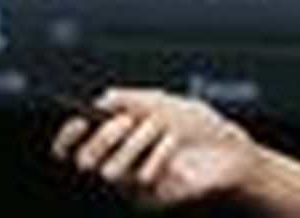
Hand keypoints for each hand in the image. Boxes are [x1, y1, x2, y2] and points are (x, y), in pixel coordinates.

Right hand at [49, 87, 299, 213]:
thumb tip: (101, 99)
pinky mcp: (151, 201)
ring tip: (160, 130)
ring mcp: (134, 186)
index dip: (68, 137)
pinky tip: (175, 145)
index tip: (77, 121)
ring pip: (111, 172)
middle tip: (127, 122)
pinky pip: (142, 177)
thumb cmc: (198, 127)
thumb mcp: (165, 103)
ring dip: (137, 141)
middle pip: (86, 161)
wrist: (231, 151)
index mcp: (118, 141)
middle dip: (103, 137)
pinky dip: (159, 151)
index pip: (76, 147)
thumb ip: (132, 98)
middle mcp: (121, 165)